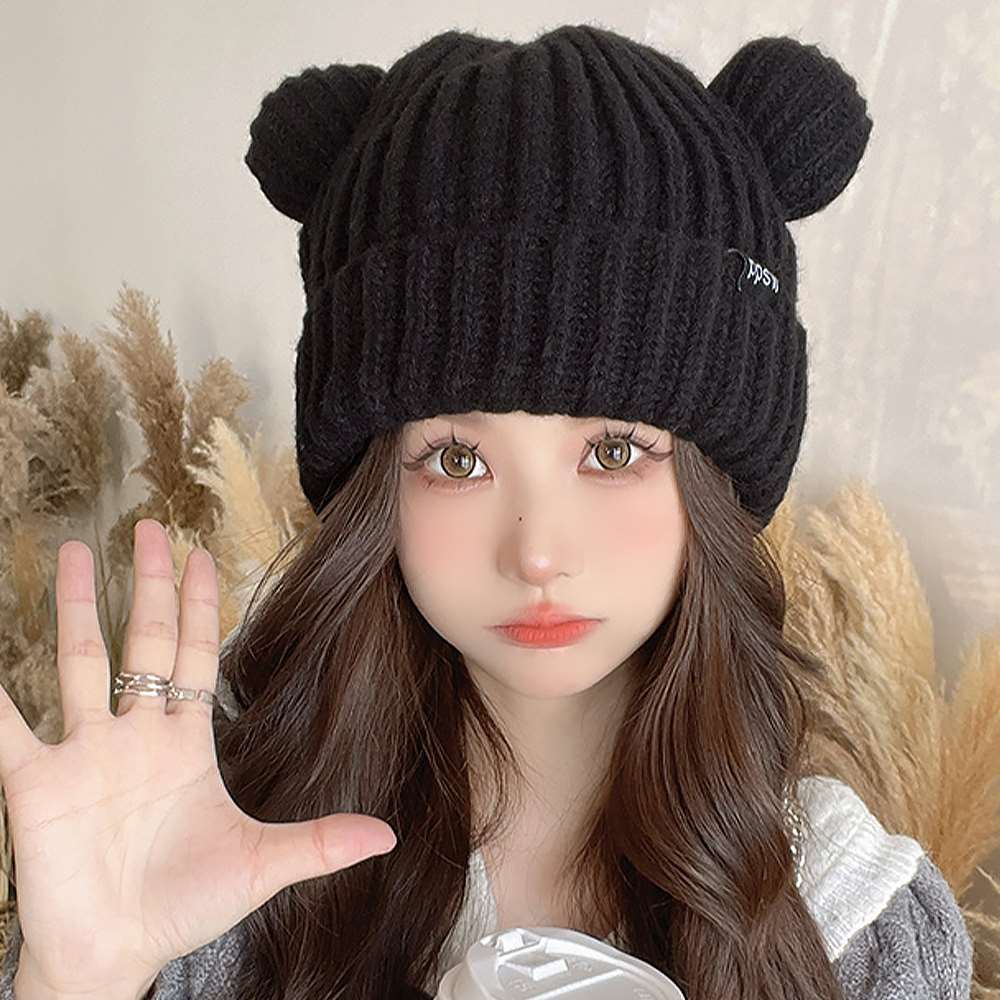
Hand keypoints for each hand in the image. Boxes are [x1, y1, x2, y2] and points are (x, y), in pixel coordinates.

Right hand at [0, 519, 396, 995]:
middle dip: (148, 583)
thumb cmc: (185, 907)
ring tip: (72, 550)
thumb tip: (390, 836)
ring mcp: (84, 753)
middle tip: (150, 528)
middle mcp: (135, 735)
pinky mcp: (38, 783)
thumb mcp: (260, 866)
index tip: (200, 554)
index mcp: (184, 744)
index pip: (194, 654)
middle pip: (143, 640)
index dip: (198, 605)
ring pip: (80, 661)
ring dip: (75, 606)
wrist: (118, 954)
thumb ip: (320, 842)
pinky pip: (9, 728)